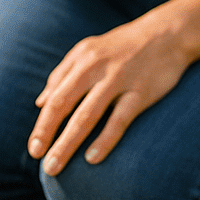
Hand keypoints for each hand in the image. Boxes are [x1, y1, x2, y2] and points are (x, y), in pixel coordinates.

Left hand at [28, 11, 190, 175]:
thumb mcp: (89, 52)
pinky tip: (91, 158)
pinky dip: (104, 139)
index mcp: (81, 58)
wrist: (166, 34)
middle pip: (64, 104)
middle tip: (38, 160)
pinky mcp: (140, 92)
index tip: (33, 148)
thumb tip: (40, 102)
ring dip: (68, 142)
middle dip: (47, 133)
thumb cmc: (122, 47)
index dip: (42, 123)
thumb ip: (63, 74)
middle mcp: (95, 67)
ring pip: (87, 115)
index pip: (55, 95)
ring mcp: (117, 79)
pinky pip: (119, 119)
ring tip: (54, 166)